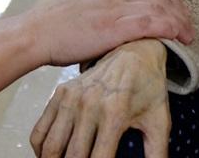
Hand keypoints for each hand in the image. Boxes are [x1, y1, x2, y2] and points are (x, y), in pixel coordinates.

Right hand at [23, 0, 193, 67]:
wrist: (33, 34)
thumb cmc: (53, 28)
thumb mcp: (82, 8)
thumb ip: (102, 10)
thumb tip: (116, 24)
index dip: (168, 0)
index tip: (178, 13)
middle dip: (179, 10)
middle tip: (189, 26)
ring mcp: (113, 8)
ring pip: (158, 8)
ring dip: (179, 21)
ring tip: (188, 34)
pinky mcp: (112, 26)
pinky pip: (149, 23)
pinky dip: (168, 27)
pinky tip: (178, 35)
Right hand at [31, 39, 170, 157]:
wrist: (136, 51)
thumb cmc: (148, 87)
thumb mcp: (159, 121)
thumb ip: (158, 153)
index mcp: (115, 113)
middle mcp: (90, 104)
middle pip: (72, 156)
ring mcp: (72, 98)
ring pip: (51, 146)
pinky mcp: (60, 93)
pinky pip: (40, 130)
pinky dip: (41, 150)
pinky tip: (51, 156)